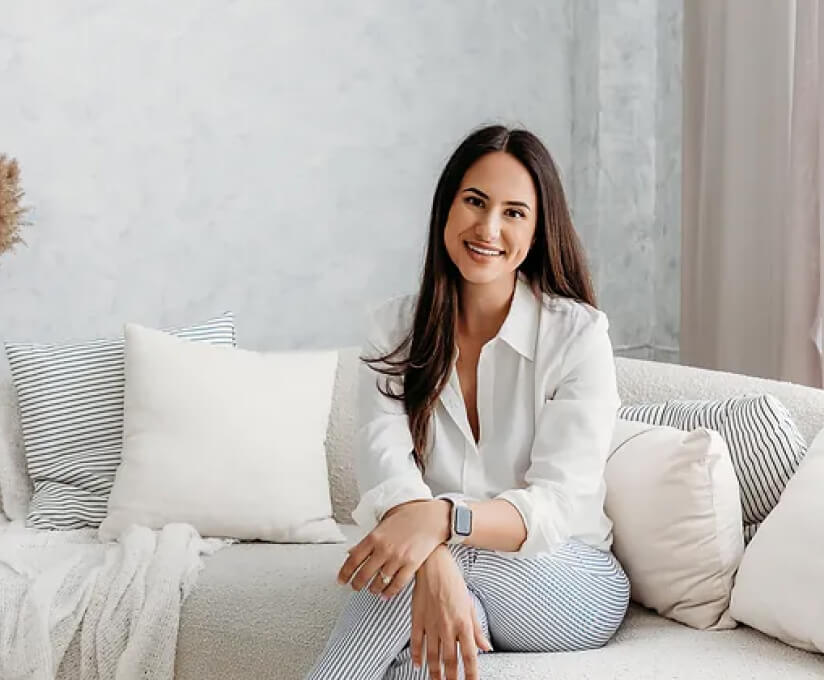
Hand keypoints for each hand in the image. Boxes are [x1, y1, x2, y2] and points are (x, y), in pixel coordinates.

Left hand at [337, 499, 449, 598]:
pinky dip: (389, 592)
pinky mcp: (411, 565)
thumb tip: (352, 552)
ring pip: (379, 582)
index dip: (345, 573)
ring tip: (371, 589)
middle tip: (355, 587)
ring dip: (373, 589)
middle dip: (357, 584)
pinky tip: (385, 594)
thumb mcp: (383, 524)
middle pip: (363, 574)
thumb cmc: (408, 518)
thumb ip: (369, 539)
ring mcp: (398, 558)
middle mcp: (384, 548)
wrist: (431, 517)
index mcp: (374, 537)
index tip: (341, 580)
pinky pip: (397, 584)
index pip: (353, 559)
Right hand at [410, 546, 491, 679]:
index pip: (469, 655)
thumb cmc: (453, 582)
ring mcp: (431, 624)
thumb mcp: (469, 604)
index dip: (471, 673)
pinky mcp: (417, 619)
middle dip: (452, 678)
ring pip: (432, 655)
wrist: (433, 565)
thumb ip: (477, 629)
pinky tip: (418, 665)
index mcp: (463, 623)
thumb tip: (486, 647)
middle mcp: (447, 626)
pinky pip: (416, 642)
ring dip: (435, 672)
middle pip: (450, 660)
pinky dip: (416, 655)